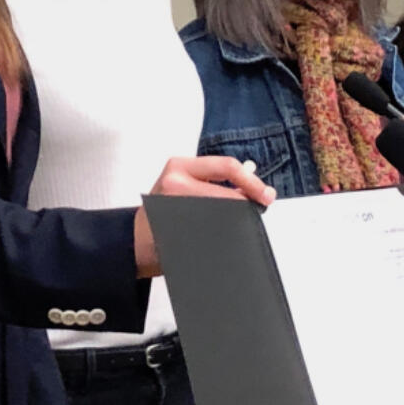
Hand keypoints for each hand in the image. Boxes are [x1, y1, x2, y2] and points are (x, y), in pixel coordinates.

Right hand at [134, 156, 276, 275]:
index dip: (252, 182)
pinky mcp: (176, 232)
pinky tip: (224, 238)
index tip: (267, 194)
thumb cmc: (164, 209)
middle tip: (257, 212)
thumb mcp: (184, 182)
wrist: (137, 237)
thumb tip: (253, 176)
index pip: (227, 167)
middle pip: (227, 194)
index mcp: (179, 166)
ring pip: (223, 215)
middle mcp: (174, 183)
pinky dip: (225, 235)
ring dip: (237, 222)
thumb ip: (215, 178)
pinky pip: (213, 233)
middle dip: (247, 204)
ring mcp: (174, 208)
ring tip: (239, 225)